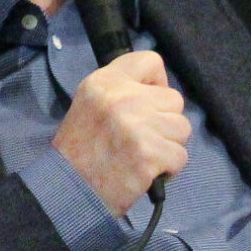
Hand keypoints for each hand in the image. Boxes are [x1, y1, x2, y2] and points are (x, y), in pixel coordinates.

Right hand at [51, 50, 188, 213]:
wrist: (69, 189)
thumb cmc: (81, 149)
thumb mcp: (91, 104)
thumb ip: (121, 90)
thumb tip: (160, 90)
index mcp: (104, 81)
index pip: (150, 61)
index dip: (156, 83)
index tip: (146, 103)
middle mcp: (121, 98)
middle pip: (174, 99)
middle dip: (164, 121)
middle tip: (139, 138)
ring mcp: (137, 125)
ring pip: (182, 128)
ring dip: (168, 145)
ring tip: (142, 155)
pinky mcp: (149, 154)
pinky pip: (180, 156)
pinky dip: (168, 168)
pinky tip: (146, 171)